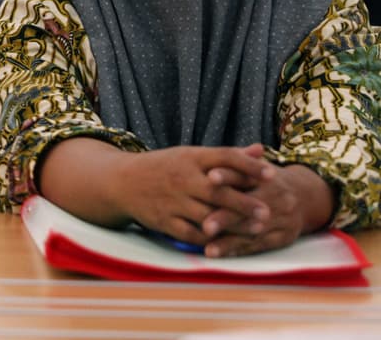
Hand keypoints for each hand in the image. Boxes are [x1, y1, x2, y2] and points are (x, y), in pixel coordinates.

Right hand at [112, 145, 273, 245]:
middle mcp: (181, 178)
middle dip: (244, 202)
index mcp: (190, 157)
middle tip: (268, 212)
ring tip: (256, 230)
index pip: (223, 158)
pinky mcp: (164, 221)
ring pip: (207, 215)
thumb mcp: (191, 156)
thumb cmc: (164, 167)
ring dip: (233, 225)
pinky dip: (210, 240)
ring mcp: (172, 200)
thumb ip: (227, 156)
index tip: (272, 175)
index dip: (249, 165)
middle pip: (218, 190)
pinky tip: (227, 242)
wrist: (120, 182)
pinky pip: (191, 233)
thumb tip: (261, 150)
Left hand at [199, 159, 335, 256]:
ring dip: (230, 242)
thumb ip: (233, 164)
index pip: (244, 174)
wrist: (306, 196)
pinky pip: (259, 245)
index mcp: (266, 177)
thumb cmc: (265, 179)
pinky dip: (238, 250)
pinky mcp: (284, 237)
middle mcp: (277, 198)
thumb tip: (209, 167)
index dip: (227, 175)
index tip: (210, 177)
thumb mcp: (254, 167)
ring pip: (253, 232)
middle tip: (206, 226)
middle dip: (226, 218)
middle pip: (248, 209)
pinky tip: (220, 254)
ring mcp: (283, 219)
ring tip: (209, 249)